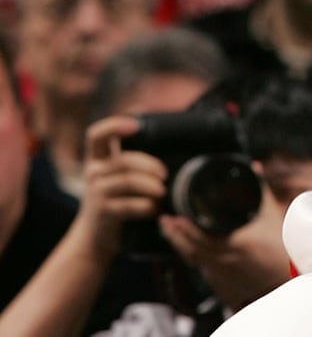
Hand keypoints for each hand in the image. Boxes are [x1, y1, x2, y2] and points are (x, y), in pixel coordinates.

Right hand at [77, 116, 168, 257]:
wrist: (95, 235)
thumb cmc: (114, 199)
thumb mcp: (117, 175)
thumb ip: (131, 158)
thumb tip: (168, 138)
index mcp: (97, 159)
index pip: (96, 135)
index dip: (114, 125)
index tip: (136, 125)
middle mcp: (93, 172)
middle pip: (123, 160)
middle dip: (149, 165)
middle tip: (164, 174)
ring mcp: (95, 192)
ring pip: (128, 181)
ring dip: (151, 186)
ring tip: (163, 192)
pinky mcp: (102, 212)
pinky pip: (129, 205)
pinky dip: (147, 206)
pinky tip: (154, 209)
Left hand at [160, 167, 290, 310]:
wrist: (287, 276)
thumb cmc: (284, 248)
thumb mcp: (273, 215)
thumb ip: (260, 191)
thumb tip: (253, 168)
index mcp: (239, 242)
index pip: (204, 237)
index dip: (187, 228)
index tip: (177, 215)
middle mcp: (227, 258)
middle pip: (192, 249)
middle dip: (176, 234)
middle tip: (166, 219)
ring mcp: (223, 271)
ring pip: (193, 258)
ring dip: (178, 243)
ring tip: (169, 228)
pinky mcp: (222, 281)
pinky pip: (199, 265)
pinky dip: (189, 253)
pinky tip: (184, 244)